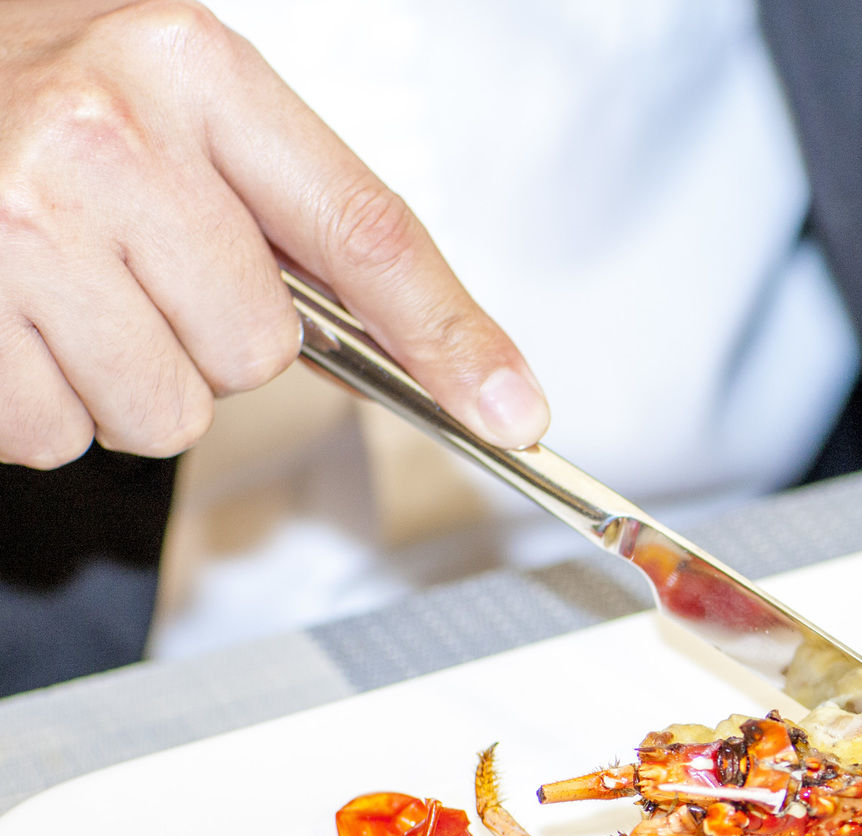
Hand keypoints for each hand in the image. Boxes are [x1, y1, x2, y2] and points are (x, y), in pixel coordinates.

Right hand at [0, 0, 547, 468]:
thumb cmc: (38, 88)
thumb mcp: (178, 104)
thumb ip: (293, 219)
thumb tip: (423, 360)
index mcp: (193, 70)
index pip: (364, 230)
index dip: (448, 335)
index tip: (511, 410)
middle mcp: (108, 136)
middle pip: (260, 350)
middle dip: (210, 340)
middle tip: (133, 269)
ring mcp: (22, 222)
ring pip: (168, 411)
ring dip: (127, 383)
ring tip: (65, 292)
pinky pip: (61, 437)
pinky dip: (44, 407)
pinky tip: (15, 324)